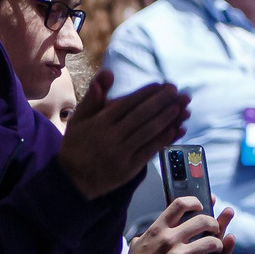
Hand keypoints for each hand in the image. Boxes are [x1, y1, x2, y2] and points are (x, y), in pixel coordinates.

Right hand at [58, 71, 189, 198]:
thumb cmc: (76, 146)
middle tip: (176, 91)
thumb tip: (108, 73)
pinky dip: (164, 139)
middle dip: (161, 101)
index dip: (146, 93)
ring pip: (148, 132)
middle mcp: (111, 136)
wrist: (72, 181)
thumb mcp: (78, 119)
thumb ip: (93, 97)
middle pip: (141, 115)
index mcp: (100, 122)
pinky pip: (149, 151)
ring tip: (182, 108)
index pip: (127, 103)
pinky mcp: (129, 168)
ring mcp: (121, 153)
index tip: (161, 85)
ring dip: (167, 118)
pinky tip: (176, 130)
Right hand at [124, 198, 229, 253]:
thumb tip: (151, 229)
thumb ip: (149, 234)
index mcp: (158, 229)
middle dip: (214, 224)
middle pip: (203, 221)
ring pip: (212, 243)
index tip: (201, 206)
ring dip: (219, 246)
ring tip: (217, 250)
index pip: (180, 204)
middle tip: (216, 230)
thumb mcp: (138, 243)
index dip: (195, 202)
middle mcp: (169, 239)